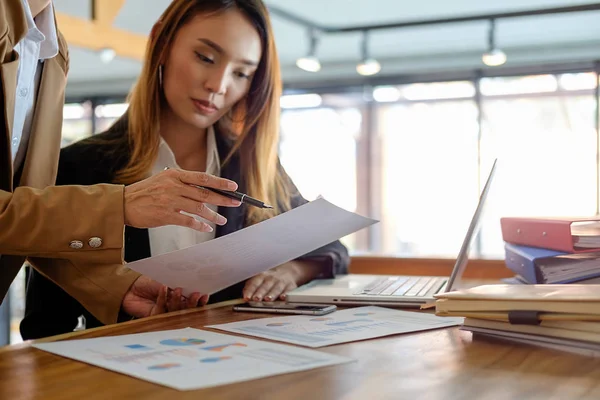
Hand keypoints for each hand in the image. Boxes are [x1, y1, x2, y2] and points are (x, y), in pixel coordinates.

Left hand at [121, 275, 208, 317]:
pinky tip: (163, 288)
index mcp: (180, 298)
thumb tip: (192, 284)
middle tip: (195, 294)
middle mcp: (173, 307)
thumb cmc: (148, 281)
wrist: (129, 286)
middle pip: (187, 310)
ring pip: (175, 311)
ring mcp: (164, 313)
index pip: (193, 303)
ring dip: (178, 300)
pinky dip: (163, 298)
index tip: (204, 294)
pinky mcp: (154, 317)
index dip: (199, 301)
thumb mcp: (167, 280)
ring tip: (177, 290)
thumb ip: (178, 284)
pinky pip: (161, 310)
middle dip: (192, 303)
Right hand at [123, 168, 241, 231]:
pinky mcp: (165, 215)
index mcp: (175, 174)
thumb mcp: (164, 179)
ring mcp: (170, 200)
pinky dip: (199, 225)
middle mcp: (174, 186)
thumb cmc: (145, 192)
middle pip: (205, 193)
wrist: (123, 204)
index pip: (203, 177)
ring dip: (213, 215)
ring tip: (222, 220)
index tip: (233, 186)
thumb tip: (205, 188)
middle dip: (223, 198)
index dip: (220, 182)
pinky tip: (207, 228)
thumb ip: (182, 182)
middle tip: (236, 202)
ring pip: (199, 208)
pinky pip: (188, 221)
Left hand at [243, 261, 322, 301]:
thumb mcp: (259, 279)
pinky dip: (286, 294)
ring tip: (267, 299)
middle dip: (260, 292)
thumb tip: (244, 297)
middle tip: (256, 299)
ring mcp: (281, 282)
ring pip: (276, 288)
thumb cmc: (270, 278)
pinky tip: (283, 297)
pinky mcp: (290, 286)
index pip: (254, 283)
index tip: (246, 297)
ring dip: (272, 294)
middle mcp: (271, 278)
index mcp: (261, 276)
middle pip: (265, 286)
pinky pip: (289, 290)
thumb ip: (251, 287)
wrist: (288, 271)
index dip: (250, 290)